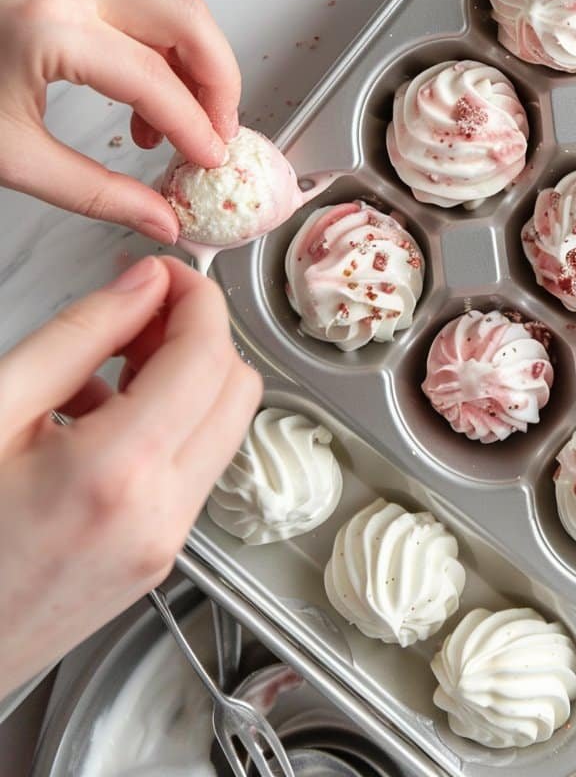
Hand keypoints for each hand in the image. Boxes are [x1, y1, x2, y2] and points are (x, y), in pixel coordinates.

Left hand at [0, 0, 241, 242]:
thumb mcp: (9, 157)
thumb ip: (95, 193)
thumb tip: (158, 219)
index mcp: (51, 29)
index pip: (156, 81)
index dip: (196, 129)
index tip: (210, 164)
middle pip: (188, 22)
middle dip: (218, 83)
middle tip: (217, 138)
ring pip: (172, 9)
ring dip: (194, 68)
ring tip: (177, 131)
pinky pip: (141, 10)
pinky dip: (162, 55)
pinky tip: (141, 107)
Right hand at [0, 256, 260, 694]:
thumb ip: (76, 337)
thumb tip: (140, 285)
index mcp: (117, 472)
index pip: (208, 355)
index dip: (196, 297)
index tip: (164, 275)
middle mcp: (158, 515)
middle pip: (237, 390)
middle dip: (200, 335)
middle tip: (139, 312)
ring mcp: (163, 545)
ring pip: (224, 429)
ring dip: (188, 380)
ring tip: (110, 363)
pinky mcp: (156, 561)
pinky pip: (193, 470)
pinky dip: (170, 426)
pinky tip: (99, 416)